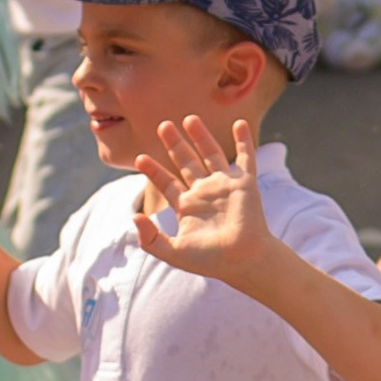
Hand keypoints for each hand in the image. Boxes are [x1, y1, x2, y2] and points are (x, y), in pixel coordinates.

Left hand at [130, 115, 272, 287]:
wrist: (242, 261)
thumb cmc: (210, 261)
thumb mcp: (173, 253)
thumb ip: (150, 239)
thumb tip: (134, 217)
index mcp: (187, 206)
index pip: (167, 182)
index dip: (153, 171)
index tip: (139, 158)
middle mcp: (204, 192)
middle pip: (186, 162)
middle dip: (174, 144)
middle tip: (163, 126)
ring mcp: (224, 185)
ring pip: (211, 154)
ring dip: (201, 136)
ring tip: (189, 118)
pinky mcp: (244, 183)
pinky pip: (245, 157)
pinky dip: (243, 140)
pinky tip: (238, 123)